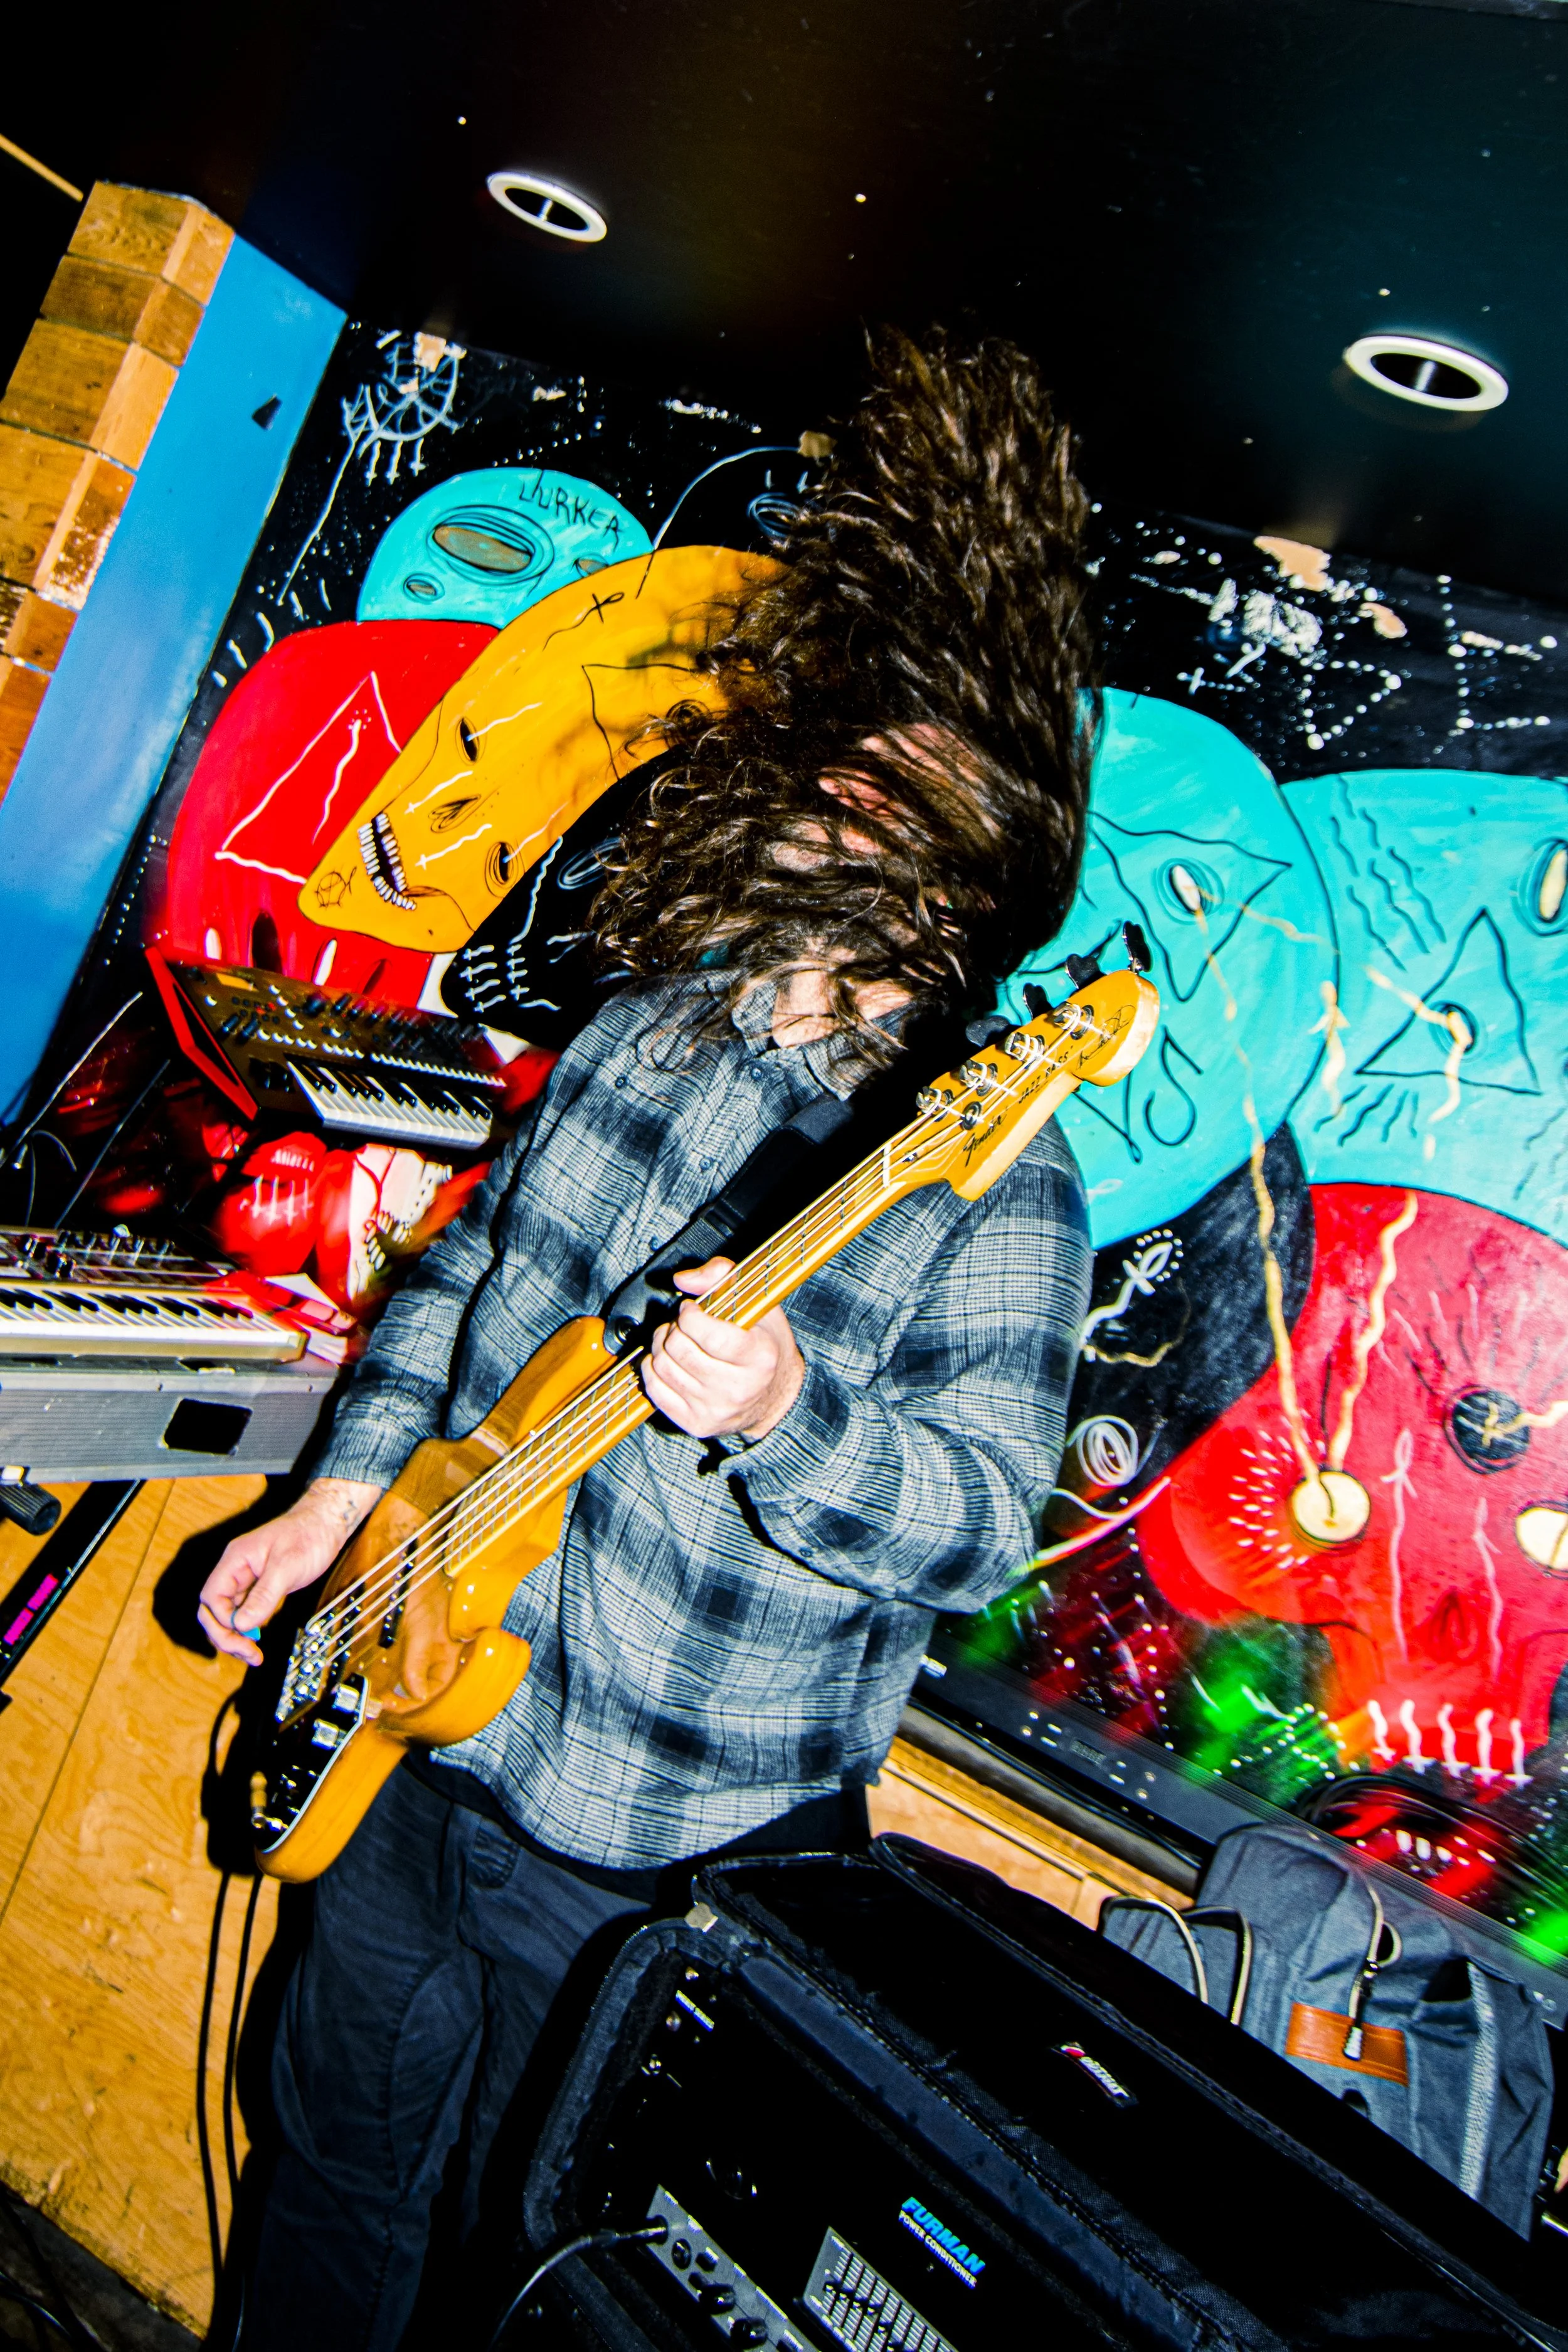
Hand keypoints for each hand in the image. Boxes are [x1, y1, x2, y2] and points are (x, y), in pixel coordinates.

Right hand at [197, 1478, 382, 1665]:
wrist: (326, 1524)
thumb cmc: (308, 1535)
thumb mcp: (287, 1566)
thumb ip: (263, 1595)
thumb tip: (242, 1624)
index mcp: (235, 1560)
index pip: (212, 1597)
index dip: (222, 1621)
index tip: (243, 1636)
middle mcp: (236, 1570)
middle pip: (213, 1609)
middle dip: (224, 1635)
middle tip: (247, 1653)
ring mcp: (246, 1579)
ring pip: (227, 1614)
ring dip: (235, 1636)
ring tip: (253, 1654)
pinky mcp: (259, 1587)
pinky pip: (244, 1612)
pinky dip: (247, 1629)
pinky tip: (256, 1641)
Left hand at [642, 1257, 803, 1440]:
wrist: (775, 1397)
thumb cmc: (765, 1346)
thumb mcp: (758, 1305)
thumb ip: (722, 1277)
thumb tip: (682, 1279)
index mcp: (760, 1356)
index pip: (709, 1335)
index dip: (689, 1316)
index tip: (690, 1309)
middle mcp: (739, 1388)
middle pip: (680, 1351)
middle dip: (672, 1329)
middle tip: (681, 1324)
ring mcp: (716, 1409)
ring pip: (663, 1368)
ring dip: (660, 1346)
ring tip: (674, 1340)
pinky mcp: (697, 1424)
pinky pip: (656, 1392)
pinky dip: (652, 1370)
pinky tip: (666, 1360)